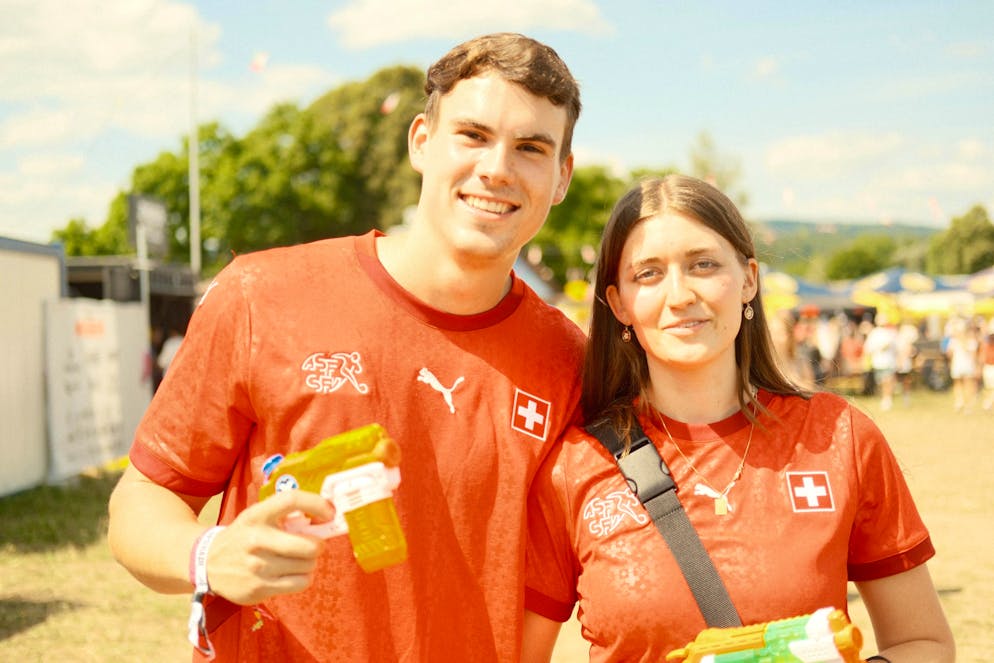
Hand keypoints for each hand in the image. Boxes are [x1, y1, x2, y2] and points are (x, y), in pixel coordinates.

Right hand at [205, 490, 334, 604]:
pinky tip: (292, 573)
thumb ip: (286, 515)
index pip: (292, 500)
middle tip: (314, 545)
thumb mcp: (257, 516)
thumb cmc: (244, 536)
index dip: (317, 504)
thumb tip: (327, 517)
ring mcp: (257, 566)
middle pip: (308, 546)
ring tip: (298, 560)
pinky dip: (303, 578)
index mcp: (257, 515)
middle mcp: (256, 540)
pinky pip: (300, 583)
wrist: (208, 563)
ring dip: (309, 563)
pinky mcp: (258, 588)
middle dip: (318, 545)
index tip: (330, 513)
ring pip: (307, 566)